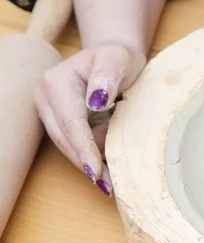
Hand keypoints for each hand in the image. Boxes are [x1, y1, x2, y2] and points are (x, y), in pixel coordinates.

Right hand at [34, 44, 145, 195]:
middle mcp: (46, 96)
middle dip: (84, 162)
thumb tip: (96, 101)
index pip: (70, 122)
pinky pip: (72, 142)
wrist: (115, 57)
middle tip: (106, 185)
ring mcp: (50, 109)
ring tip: (107, 183)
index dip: (83, 148)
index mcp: (58, 82)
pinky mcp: (58, 120)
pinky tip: (104, 170)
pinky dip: (88, 156)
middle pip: (64, 137)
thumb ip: (107, 77)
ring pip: (66, 144)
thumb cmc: (118, 57)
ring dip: (86, 164)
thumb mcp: (118, 60)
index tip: (95, 169)